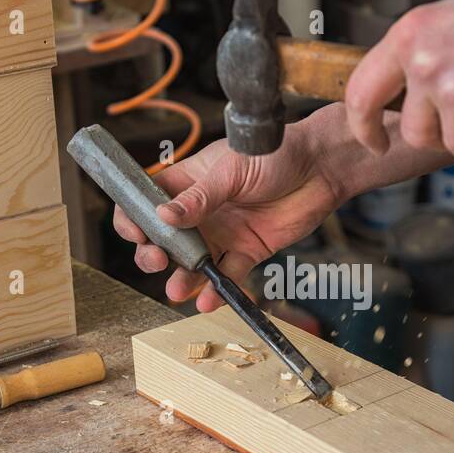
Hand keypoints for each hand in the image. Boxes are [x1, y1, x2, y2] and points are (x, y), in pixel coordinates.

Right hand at [113, 130, 340, 311]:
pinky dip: (217, 291)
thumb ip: (200, 197)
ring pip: (192, 263)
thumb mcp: (231, 170)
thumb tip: (162, 216)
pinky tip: (208, 300)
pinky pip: (227, 275)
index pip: (147, 202)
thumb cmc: (275, 152)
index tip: (134, 232)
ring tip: (177, 290)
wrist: (320, 168)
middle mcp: (200, 211)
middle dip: (153, 253)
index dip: (133, 218)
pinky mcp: (247, 250)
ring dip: (181, 279)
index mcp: (187, 182)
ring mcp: (222, 232)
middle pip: (164, 239)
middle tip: (156, 260)